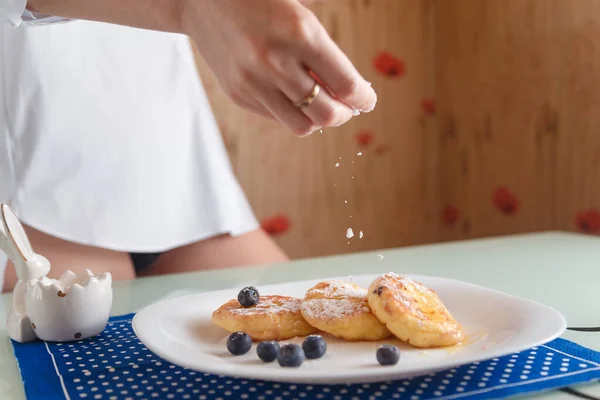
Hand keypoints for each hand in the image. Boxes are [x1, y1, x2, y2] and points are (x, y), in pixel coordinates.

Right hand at [181, 0, 376, 135]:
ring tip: (321, 105)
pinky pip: (276, 118)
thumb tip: (349, 92)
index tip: (367, 100)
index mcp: (299, 33)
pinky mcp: (237, 94)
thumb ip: (325, 52)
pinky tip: (291, 95)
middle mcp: (275, 61)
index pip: (346, 84)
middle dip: (344, 114)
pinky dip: (291, 112)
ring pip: (302, 125)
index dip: (363, 99)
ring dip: (318, 120)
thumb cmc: (260, 2)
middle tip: (347, 107)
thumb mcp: (300, 14)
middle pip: (327, 113)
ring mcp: (253, 82)